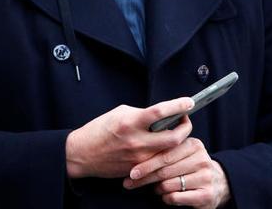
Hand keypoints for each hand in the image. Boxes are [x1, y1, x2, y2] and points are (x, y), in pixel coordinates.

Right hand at [65, 97, 193, 178]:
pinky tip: (164, 145)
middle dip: (186, 127)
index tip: (188, 102)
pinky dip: (165, 152)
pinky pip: (159, 161)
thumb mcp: (119, 113)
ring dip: (177, 140)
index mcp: (130, 122)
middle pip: (174, 137)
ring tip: (176, 131)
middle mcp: (137, 141)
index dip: (179, 106)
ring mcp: (139, 158)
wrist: (82, 154)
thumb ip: (141, 114)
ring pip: (170, 151)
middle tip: (185, 119)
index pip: (161, 112)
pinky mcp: (138, 169)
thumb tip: (161, 115)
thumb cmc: (98, 130)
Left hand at [123, 137, 230, 207]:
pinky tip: (166, 196)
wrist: (218, 183)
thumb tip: (135, 156)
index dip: (146, 164)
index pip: (165, 155)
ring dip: (157, 189)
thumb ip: (164, 151)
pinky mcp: (207, 194)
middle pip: (165, 170)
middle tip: (130, 183)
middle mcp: (201, 159)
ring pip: (169, 185)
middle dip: (145, 178)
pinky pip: (177, 197)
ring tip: (155, 189)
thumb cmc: (190, 167)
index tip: (131, 172)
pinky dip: (167, 198)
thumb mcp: (181, 154)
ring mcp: (206, 177)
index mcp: (193, 145)